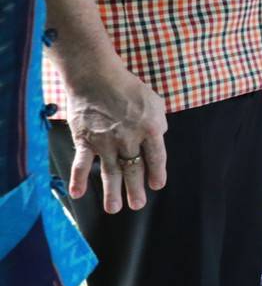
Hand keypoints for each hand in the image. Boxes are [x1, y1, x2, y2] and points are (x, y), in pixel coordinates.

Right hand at [63, 68, 168, 213]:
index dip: (157, 173)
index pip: (156, 157)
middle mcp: (129, 138)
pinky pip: (82, 163)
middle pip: (134, 169)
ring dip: (112, 192)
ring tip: (114, 209)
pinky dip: (78, 178)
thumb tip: (158, 139)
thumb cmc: (128, 87)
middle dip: (135, 189)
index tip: (157, 185)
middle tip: (137, 204)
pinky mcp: (85, 139)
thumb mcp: (155, 102)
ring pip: (110, 172)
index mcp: (151, 128)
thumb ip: (158, 123)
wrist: (96, 76)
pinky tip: (77, 194)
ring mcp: (106, 141)